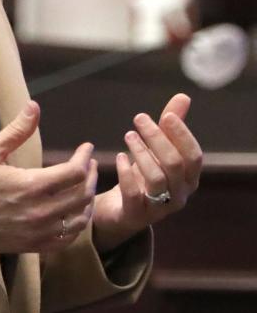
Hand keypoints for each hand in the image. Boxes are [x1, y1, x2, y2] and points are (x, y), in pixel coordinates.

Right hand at [0, 101, 97, 253]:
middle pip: (82, 195)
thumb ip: (16, 131)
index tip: (85, 147)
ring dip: (87, 201)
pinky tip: (74, 214)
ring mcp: (38, 232)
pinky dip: (76, 226)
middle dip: (91, 176)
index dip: (84, 157)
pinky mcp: (33, 246)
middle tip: (89, 164)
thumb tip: (34, 106)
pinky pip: (66, 239)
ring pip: (79, 219)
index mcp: (30, 185)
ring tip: (85, 187)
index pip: (74, 172)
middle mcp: (40, 211)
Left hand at [92, 93, 202, 252]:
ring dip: (141, 152)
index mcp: (188, 179)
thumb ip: (170, 126)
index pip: (194, 156)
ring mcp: (159, 208)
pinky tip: (119, 157)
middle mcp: (179, 195)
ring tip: (128, 134)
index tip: (165, 115)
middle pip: (174, 164)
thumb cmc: (145, 176)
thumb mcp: (158, 150)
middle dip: (157, 138)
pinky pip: (133, 195)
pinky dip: (126, 173)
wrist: (122, 211)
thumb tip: (183, 97)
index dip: (182, 135)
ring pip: (156, 178)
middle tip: (138, 119)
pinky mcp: (136, 214)